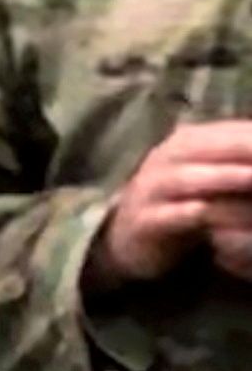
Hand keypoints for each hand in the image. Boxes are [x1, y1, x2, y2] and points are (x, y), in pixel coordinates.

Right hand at [89, 121, 251, 293]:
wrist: (130, 239)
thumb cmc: (183, 203)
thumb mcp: (212, 176)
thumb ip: (239, 162)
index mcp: (186, 142)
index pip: (231, 132)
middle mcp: (165, 159)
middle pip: (209, 148)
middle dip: (246, 151)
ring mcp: (151, 190)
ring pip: (188, 179)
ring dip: (225, 177)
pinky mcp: (144, 222)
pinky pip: (173, 215)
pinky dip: (195, 213)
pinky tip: (212, 214)